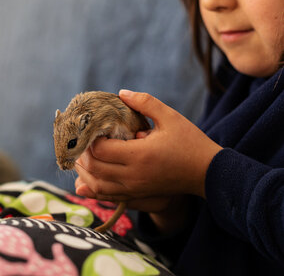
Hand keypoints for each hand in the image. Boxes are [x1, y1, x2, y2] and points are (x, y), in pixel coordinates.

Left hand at [74, 90, 221, 202]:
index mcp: (139, 155)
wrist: (208, 172)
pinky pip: (106, 195)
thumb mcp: (170, 117)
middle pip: (94, 167)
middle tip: (83, 139)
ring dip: (84, 171)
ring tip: (81, 156)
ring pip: (96, 185)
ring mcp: (134, 188)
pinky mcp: (136, 195)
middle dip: (83, 153)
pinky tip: (85, 177)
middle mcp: (133, 175)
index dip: (91, 138)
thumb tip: (121, 93)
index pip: (100, 149)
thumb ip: (144, 102)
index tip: (94, 127)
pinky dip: (92, 187)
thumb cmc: (189, 142)